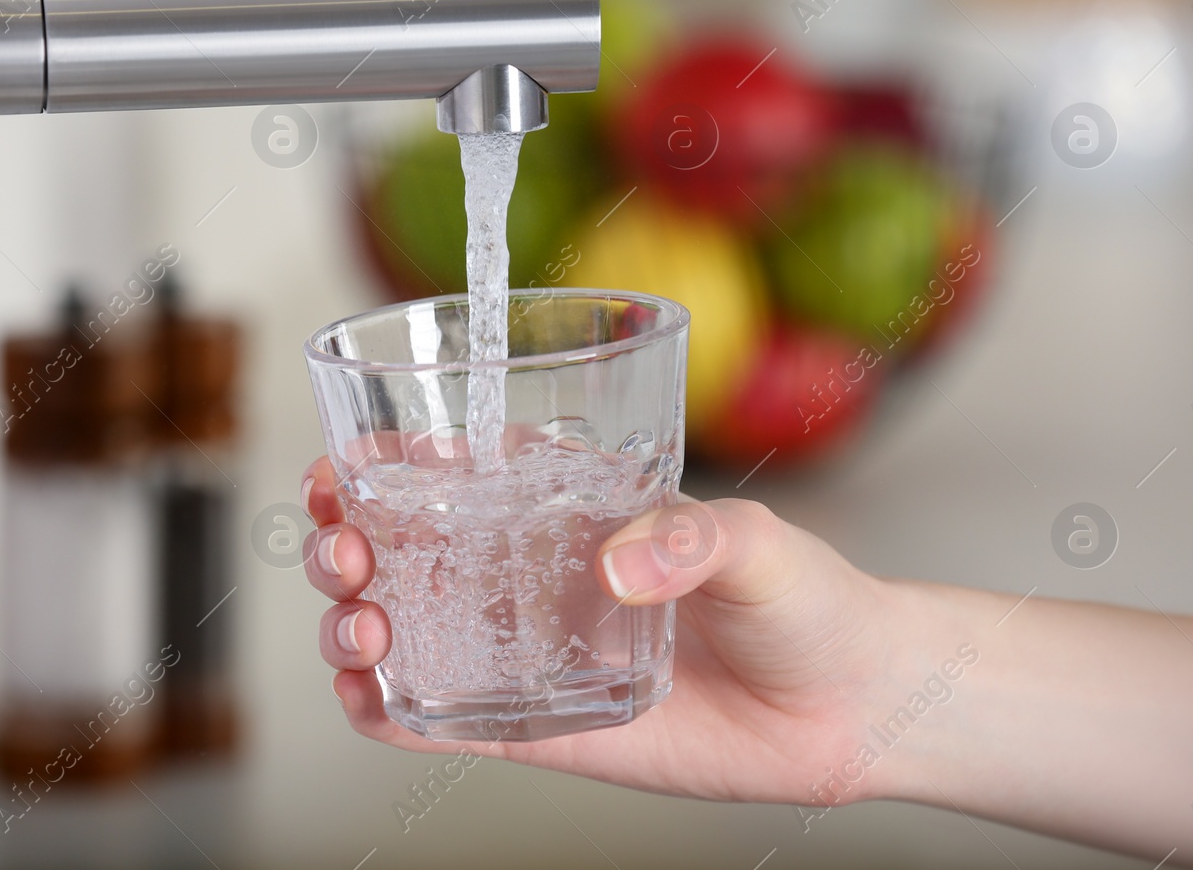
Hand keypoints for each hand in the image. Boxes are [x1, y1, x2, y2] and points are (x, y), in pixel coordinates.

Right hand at [299, 456, 920, 803]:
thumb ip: (692, 537)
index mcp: (573, 511)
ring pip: (408, 632)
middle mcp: (537, 577)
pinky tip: (366, 698)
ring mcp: (532, 652)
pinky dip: (387, 713)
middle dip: (347, 542)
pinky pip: (445, 719)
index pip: (458, 473)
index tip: (342, 466)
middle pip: (407, 550)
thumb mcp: (758, 542)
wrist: (850, 705)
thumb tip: (619, 566)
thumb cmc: (809, 600)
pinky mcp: (544, 726)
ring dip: (353, 625)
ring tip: (361, 627)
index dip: (384, 466)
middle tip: (342, 548)